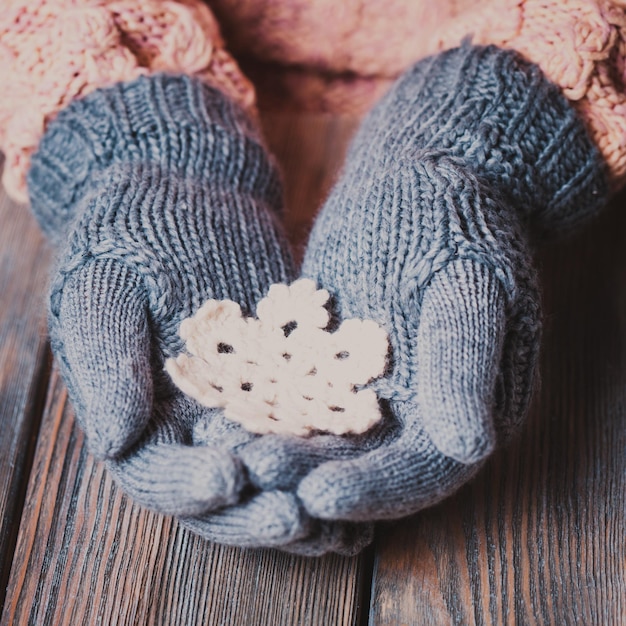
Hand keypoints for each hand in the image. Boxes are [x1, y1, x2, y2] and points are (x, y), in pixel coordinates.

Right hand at [29, 73, 374, 552]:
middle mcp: (192, 425)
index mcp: (137, 417)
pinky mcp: (287, 380)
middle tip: (296, 517)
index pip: (157, 474)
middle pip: (223, 491)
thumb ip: (107, 365)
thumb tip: (116, 442)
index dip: (188, 487)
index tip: (227, 480)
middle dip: (256, 510)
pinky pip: (311, 423)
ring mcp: (244, 406)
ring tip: (341, 522)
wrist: (188, 195)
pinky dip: (333, 450)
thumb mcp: (103, 291)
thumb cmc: (129, 236)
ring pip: (273, 470)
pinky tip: (364, 465)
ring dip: (304, 498)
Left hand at [236, 43, 608, 521]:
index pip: (424, 470)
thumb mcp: (469, 285)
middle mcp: (420, 409)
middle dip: (313, 476)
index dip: (375, 490)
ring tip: (229, 454)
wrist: (416, 179)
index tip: (319, 497)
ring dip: (281, 451)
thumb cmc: (455, 222)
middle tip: (257, 478)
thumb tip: (471, 445)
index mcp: (469, 405)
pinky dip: (265, 408)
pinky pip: (296, 395)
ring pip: (324, 437)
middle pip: (365, 465)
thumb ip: (466, 363)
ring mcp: (372, 386)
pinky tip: (221, 414)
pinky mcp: (330, 361)